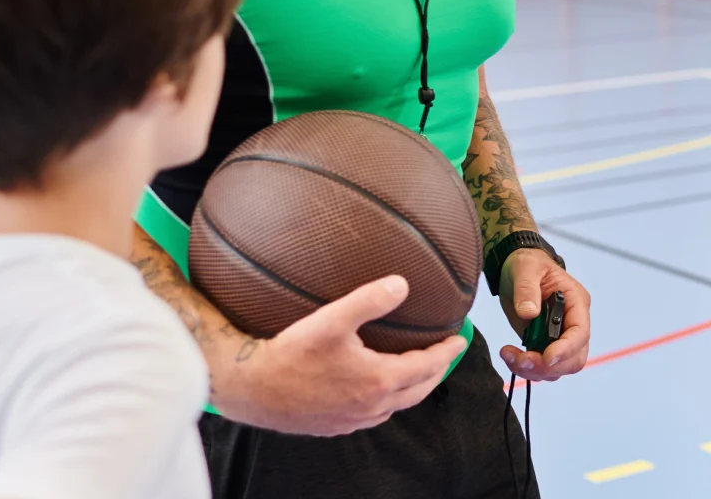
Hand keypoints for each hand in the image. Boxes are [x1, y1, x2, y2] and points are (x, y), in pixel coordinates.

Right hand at [216, 275, 464, 435]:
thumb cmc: (290, 353)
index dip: (447, 352)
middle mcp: (370, 406)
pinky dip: (386, 401)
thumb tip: (403, 284)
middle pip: (417, 391)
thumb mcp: (333, 319)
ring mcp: (352, 420)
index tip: (461, 340)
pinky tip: (376, 390)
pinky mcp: (333, 426)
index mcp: (378, 381)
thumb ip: (370, 300)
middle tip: (445, 356)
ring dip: (412, 389)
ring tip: (416, 372)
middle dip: (436, 372)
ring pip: (395, 406)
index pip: (427, 367)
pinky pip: (372, 415)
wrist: (249, 388)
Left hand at [498, 247, 592, 380]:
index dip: (566, 349)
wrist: (515, 270)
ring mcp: (559, 337)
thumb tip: (529, 312)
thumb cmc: (526, 264)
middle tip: (521, 360)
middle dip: (549, 366)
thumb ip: (526, 289)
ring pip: (558, 368)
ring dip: (535, 371)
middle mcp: (572, 323)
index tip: (545, 357)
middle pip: (574, 358)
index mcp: (576, 303)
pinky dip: (526, 369)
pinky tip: (509, 356)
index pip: (580, 333)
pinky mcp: (543, 345)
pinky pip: (542, 368)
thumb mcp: (525, 268)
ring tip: (509, 357)